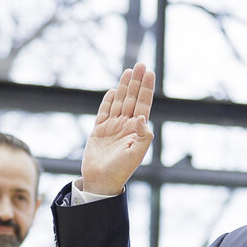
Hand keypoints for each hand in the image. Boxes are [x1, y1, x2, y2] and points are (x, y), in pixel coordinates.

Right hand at [81, 64, 155, 195]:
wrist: (101, 181)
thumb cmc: (121, 170)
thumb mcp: (136, 154)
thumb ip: (142, 135)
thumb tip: (141, 116)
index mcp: (136, 130)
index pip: (143, 104)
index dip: (146, 88)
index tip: (148, 73)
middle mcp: (125, 126)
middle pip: (131, 98)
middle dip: (136, 82)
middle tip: (140, 64)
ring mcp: (112, 127)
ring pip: (118, 102)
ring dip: (124, 87)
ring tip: (128, 71)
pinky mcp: (98, 131)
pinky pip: (103, 112)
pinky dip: (107, 101)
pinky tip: (112, 90)